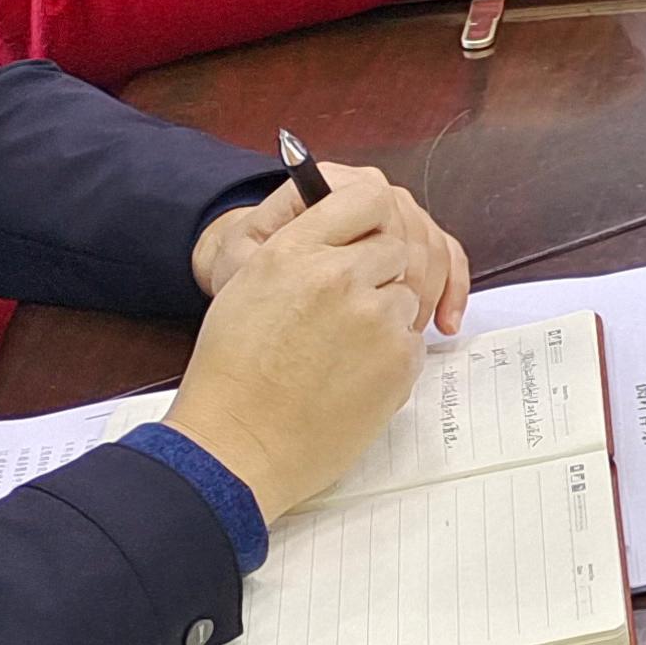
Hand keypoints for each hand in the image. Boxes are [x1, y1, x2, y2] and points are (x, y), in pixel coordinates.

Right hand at [164, 170, 457, 517]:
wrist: (235, 448)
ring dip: (386, 316)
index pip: (368, 196)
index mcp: (295, 251)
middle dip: (381, 274)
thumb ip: (302, 249)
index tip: (370, 235)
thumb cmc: (232, 374)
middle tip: (348, 308)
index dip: (375, 217)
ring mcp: (373, 317)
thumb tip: (348, 229)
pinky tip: (351, 375)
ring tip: (339, 351)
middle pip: (396, 246)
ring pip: (408, 294)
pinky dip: (391, 355)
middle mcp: (338, 275)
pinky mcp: (398, 359)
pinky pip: (413, 339)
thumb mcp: (251, 287)